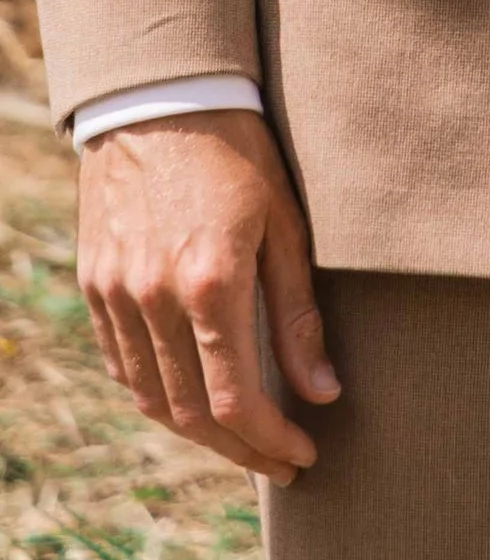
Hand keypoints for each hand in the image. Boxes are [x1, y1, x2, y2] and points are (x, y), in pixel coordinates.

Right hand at [78, 112, 338, 481]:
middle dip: (241, 451)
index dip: (272, 440)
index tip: (305, 453)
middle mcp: (155, 298)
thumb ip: (299, 313)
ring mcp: (117, 293)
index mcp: (210, 283)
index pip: (238, 401)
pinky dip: (157, 394)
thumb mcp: (286, 223)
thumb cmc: (240, 152)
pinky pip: (122, 365)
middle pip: (192, 414)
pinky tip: (191, 399)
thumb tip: (323, 392)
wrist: (163, 96)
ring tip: (244, 440)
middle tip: (281, 463)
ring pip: (152, 398)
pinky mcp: (96, 284)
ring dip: (199, 433)